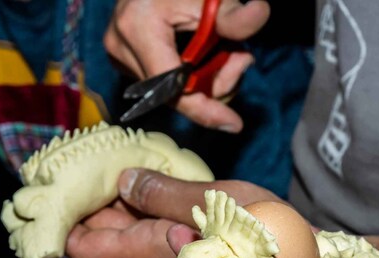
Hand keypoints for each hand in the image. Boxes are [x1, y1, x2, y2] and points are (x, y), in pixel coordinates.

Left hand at [65, 168, 281, 257]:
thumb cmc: (273, 236)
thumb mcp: (220, 202)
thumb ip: (167, 194)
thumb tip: (122, 180)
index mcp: (156, 254)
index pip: (88, 249)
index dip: (68, 222)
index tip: (57, 190)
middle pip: (106, 240)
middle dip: (89, 206)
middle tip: (78, 165)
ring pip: (131, 236)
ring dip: (118, 204)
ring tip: (108, 167)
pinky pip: (157, 235)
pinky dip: (145, 210)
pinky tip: (149, 185)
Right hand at [106, 0, 269, 131]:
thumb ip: (234, 14)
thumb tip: (260, 13)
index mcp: (137, 27)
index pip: (172, 87)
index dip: (204, 109)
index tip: (233, 124)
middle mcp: (120, 47)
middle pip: (176, 95)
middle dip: (215, 84)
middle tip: (241, 56)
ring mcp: (118, 57)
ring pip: (173, 95)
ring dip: (206, 81)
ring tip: (224, 49)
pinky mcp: (123, 63)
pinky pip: (165, 87)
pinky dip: (190, 78)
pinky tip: (202, 56)